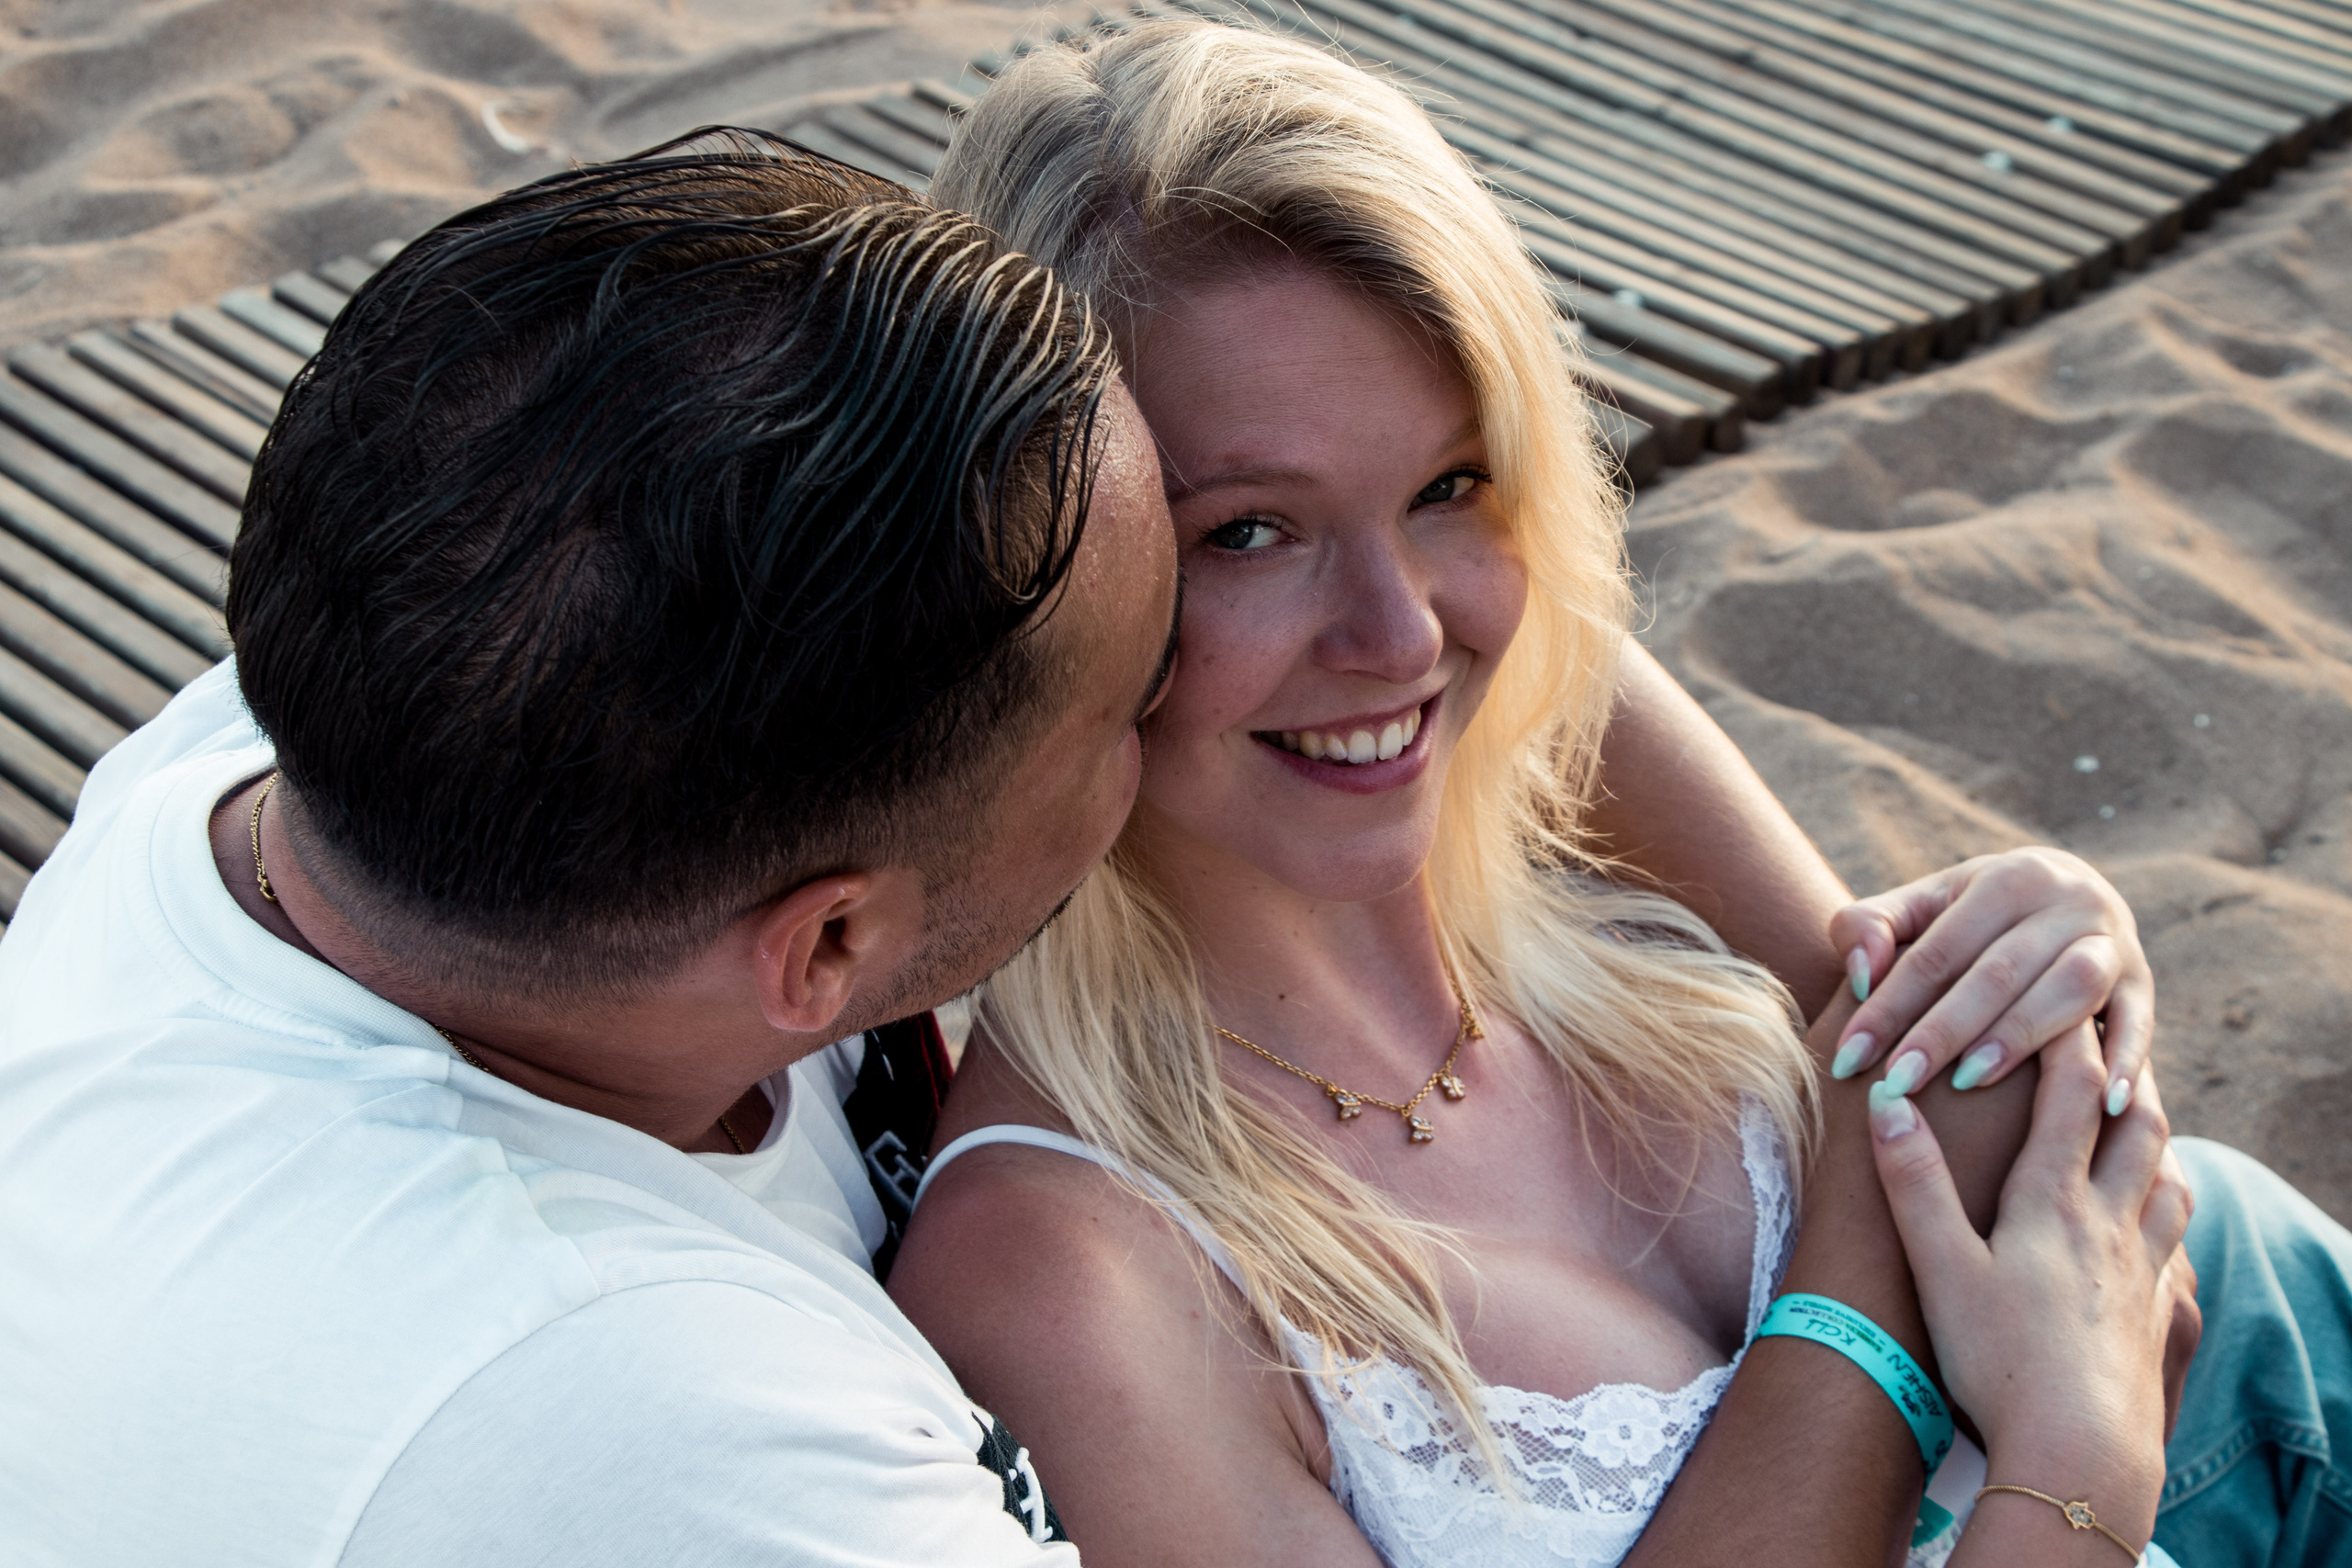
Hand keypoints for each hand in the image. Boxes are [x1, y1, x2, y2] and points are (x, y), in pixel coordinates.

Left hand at [1829, 849, 2152, 1112]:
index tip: (1846, 1058)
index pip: (1937, 951)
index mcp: (2006, 878)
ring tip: (1967, 1083)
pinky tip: (2103, 1107)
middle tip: (1895, 1082)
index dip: (1889, 1005)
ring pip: (2069, 990)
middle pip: (1999, 972)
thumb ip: (1872, 927)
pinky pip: (2139, 1022)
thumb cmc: (1968, 918)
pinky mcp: (2144, 982)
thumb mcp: (1919, 907)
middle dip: (1942, 1031)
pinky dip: (2126, 1061)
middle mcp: (2068, 900)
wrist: (2061, 896)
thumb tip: (1861, 974)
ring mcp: (2114, 940)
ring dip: (2020, 1037)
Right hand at [1869, 1024, 2188, 1535]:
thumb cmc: (2001, 1358)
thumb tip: (1888, 1099)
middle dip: (2118, 1067)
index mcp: (2054, 1200)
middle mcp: (2109, 1219)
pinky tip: (2152, 1206)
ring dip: (2151, 1128)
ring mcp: (2139, 1263)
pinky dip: (2167, 1195)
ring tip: (2133, 1104)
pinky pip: (2174, 1231)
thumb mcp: (1941, 1266)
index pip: (2069, 1093)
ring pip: (2166, 1171)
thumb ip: (1915, 1181)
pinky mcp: (2152, 1305)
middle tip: (2102, 1030)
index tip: (2054, 988)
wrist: (2081, 1449)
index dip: (2063, 1035)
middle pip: (2134, 1120)